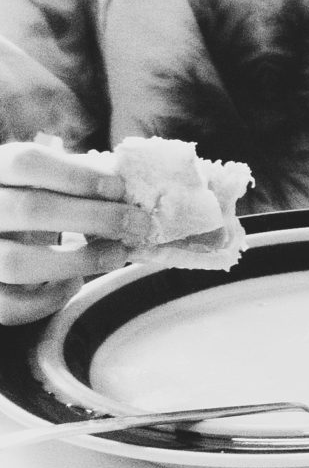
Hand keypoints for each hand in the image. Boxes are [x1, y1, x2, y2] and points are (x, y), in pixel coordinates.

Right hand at [0, 140, 139, 324]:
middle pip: (31, 209)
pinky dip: (50, 297)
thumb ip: (76, 180)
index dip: (76, 175)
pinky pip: (12, 304)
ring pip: (18, 262)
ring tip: (117, 255)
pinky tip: (75, 283)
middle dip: (94, 217)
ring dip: (79, 260)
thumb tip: (126, 193)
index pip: (26, 162)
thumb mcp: (44, 182)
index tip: (118, 188)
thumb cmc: (30, 203)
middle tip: (137, 223)